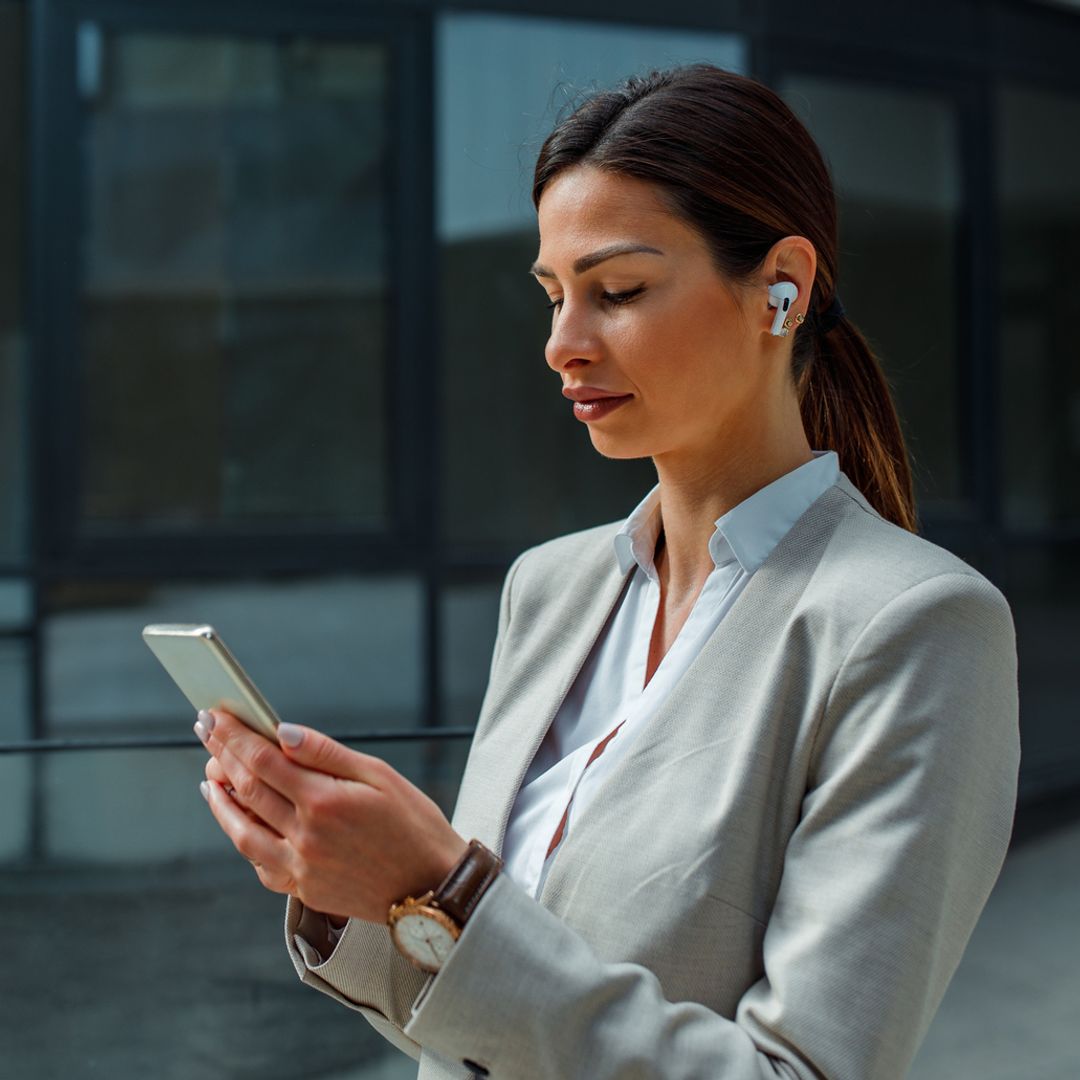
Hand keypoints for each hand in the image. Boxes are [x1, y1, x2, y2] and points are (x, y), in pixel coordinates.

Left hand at [195, 709, 468, 922]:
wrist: (432, 889)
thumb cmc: (414, 824)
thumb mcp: (379, 775)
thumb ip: (326, 753)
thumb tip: (282, 731)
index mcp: (325, 802)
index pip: (263, 761)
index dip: (234, 736)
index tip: (215, 717)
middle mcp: (306, 837)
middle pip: (246, 791)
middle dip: (222, 757)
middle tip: (206, 734)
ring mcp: (301, 869)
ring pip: (242, 832)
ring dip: (221, 802)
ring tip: (212, 777)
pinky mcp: (304, 891)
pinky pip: (260, 864)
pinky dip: (243, 839)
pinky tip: (240, 822)